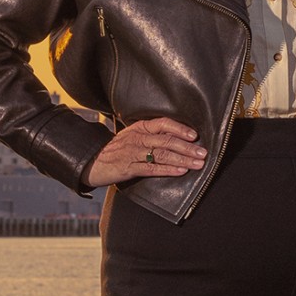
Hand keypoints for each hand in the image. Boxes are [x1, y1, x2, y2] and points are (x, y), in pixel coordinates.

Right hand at [87, 117, 206, 185]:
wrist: (92, 161)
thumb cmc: (116, 149)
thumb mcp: (132, 136)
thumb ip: (151, 135)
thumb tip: (177, 137)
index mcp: (140, 128)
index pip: (163, 123)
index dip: (180, 129)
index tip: (195, 135)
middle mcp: (137, 138)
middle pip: (166, 141)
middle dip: (187, 147)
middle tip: (203, 153)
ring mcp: (133, 153)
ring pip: (162, 155)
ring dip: (182, 159)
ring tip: (197, 164)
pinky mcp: (129, 168)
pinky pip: (152, 169)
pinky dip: (168, 170)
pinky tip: (180, 171)